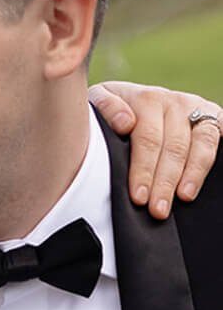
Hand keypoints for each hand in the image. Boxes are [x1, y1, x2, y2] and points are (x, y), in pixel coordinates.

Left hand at [90, 81, 220, 217]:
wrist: (133, 101)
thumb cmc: (111, 113)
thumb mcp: (99, 105)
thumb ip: (105, 108)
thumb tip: (125, 123)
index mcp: (146, 99)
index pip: (147, 139)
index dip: (143, 170)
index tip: (138, 198)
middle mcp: (174, 102)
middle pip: (173, 146)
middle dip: (165, 182)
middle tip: (157, 210)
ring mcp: (196, 108)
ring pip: (201, 143)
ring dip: (193, 174)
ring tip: (184, 198)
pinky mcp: (213, 117)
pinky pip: (218, 137)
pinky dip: (212, 158)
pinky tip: (206, 179)